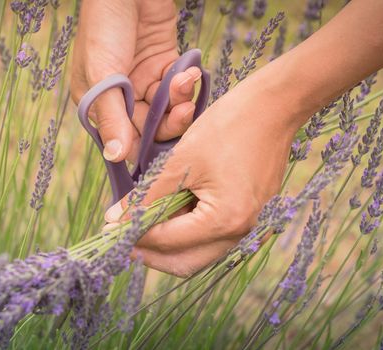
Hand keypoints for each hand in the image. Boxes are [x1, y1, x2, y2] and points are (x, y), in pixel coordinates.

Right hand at [70, 0, 202, 162]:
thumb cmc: (104, 26)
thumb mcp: (103, 74)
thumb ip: (112, 116)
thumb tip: (114, 157)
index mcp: (96, 103)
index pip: (122, 139)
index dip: (144, 145)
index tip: (164, 144)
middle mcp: (119, 96)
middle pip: (150, 127)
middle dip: (168, 120)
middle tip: (183, 110)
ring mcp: (142, 80)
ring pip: (167, 107)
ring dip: (179, 98)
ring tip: (184, 79)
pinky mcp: (163, 63)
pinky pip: (177, 85)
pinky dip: (186, 81)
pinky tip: (190, 70)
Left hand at [104, 71, 305, 276]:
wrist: (275, 105)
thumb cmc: (227, 127)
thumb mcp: (179, 162)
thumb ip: (146, 196)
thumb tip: (115, 219)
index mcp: (224, 221)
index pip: (167, 242)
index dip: (133, 236)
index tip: (108, 227)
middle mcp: (241, 232)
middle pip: (184, 262)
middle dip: (149, 251)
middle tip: (121, 233)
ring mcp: (249, 226)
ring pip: (198, 252)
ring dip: (167, 242)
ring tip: (138, 221)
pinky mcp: (249, 215)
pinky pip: (211, 235)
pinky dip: (186, 230)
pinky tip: (164, 212)